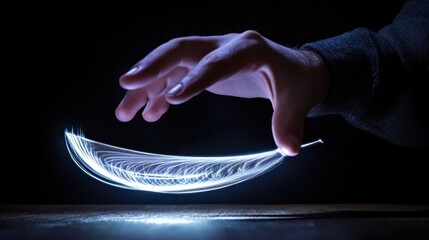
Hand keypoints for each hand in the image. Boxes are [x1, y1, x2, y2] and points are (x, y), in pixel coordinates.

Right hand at [116, 30, 328, 155]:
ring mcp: (211, 55)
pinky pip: (176, 78)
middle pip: (182, 50)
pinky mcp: (206, 67)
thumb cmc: (295, 80)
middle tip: (127, 84)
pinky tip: (149, 114)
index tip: (172, 98)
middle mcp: (224, 46)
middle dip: (152, 66)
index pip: (217, 61)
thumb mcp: (297, 99)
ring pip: (171, 66)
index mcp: (248, 49)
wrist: (295, 70)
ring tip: (124, 112)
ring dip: (146, 87)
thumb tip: (289, 149)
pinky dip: (160, 96)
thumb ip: (289, 123)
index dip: (196, 79)